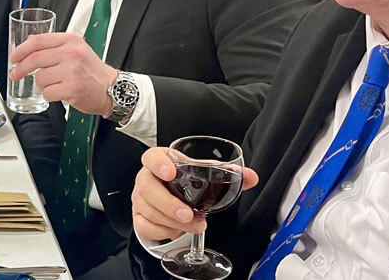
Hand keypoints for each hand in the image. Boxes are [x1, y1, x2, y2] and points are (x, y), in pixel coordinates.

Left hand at [8, 32, 119, 116]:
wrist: (111, 88)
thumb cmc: (92, 71)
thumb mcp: (77, 49)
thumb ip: (55, 45)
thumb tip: (30, 42)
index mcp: (71, 41)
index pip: (38, 41)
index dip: (21, 49)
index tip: (14, 57)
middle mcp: (71, 53)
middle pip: (34, 59)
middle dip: (20, 68)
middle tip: (16, 74)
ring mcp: (72, 71)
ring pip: (39, 78)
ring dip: (41, 84)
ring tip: (54, 84)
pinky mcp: (71, 88)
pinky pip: (47, 93)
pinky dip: (49, 95)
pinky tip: (59, 92)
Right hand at [132, 147, 258, 240]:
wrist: (167, 195)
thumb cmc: (182, 181)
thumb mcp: (201, 173)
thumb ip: (225, 174)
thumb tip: (249, 177)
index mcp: (160, 162)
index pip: (151, 157)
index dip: (158, 164)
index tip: (170, 172)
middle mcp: (146, 179)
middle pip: (147, 188)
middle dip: (168, 204)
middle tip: (188, 214)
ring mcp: (140, 199)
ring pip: (148, 210)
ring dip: (172, 222)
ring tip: (194, 225)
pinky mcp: (138, 217)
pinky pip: (144, 226)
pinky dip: (163, 231)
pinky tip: (177, 230)